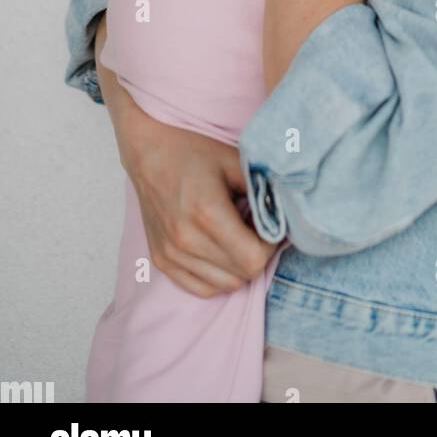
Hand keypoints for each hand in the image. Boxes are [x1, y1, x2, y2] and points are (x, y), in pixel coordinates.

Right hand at [122, 104, 278, 297]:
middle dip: (258, 254)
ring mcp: (170, 254)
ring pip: (224, 285)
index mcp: (207, 215)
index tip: (271, 226)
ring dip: (239, 266)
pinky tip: (222, 251)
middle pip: (242, 275)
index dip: (271, 245)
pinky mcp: (161, 260)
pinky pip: (200, 288)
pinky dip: (218, 277)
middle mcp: (186, 240)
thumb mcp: (235, 161)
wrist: (149, 149)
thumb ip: (262, 190)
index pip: (253, 259)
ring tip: (238, 237)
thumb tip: (286, 214)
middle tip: (256, 228)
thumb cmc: (194, 150)